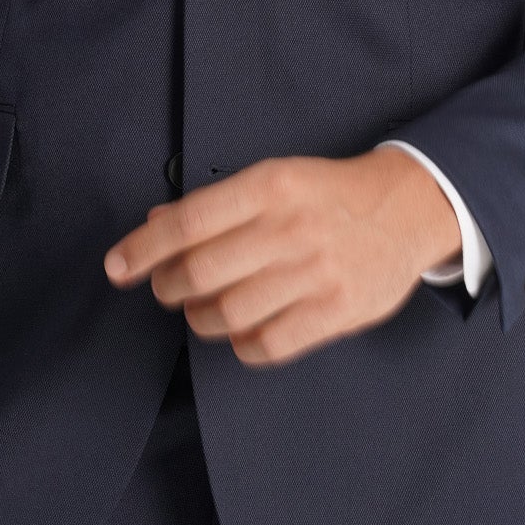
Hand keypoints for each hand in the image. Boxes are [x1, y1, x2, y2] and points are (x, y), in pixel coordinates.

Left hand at [102, 147, 461, 366]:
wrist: (407, 208)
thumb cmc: (328, 194)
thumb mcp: (275, 179)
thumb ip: (215, 206)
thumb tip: (153, 226)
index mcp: (270, 186)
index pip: (187, 222)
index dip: (143, 249)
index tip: (117, 266)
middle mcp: (290, 227)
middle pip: (199, 272)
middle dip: (168, 287)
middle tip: (167, 288)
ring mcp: (316, 272)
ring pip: (228, 313)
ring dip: (201, 318)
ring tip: (204, 309)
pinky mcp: (337, 311)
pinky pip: (267, 344)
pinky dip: (241, 345)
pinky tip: (241, 330)